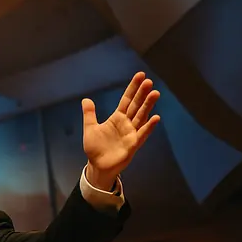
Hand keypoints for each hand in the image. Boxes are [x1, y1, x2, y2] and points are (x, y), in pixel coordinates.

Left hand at [82, 72, 160, 188]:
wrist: (98, 166)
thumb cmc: (95, 148)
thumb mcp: (90, 129)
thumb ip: (90, 114)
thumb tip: (85, 100)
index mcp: (117, 118)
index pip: (127, 99)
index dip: (133, 88)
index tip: (141, 75)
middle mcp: (127, 123)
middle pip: (136, 105)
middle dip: (142, 94)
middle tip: (149, 81)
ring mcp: (131, 133)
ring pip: (141, 117)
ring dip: (148, 106)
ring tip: (155, 93)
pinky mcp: (133, 144)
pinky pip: (142, 134)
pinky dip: (148, 126)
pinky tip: (155, 118)